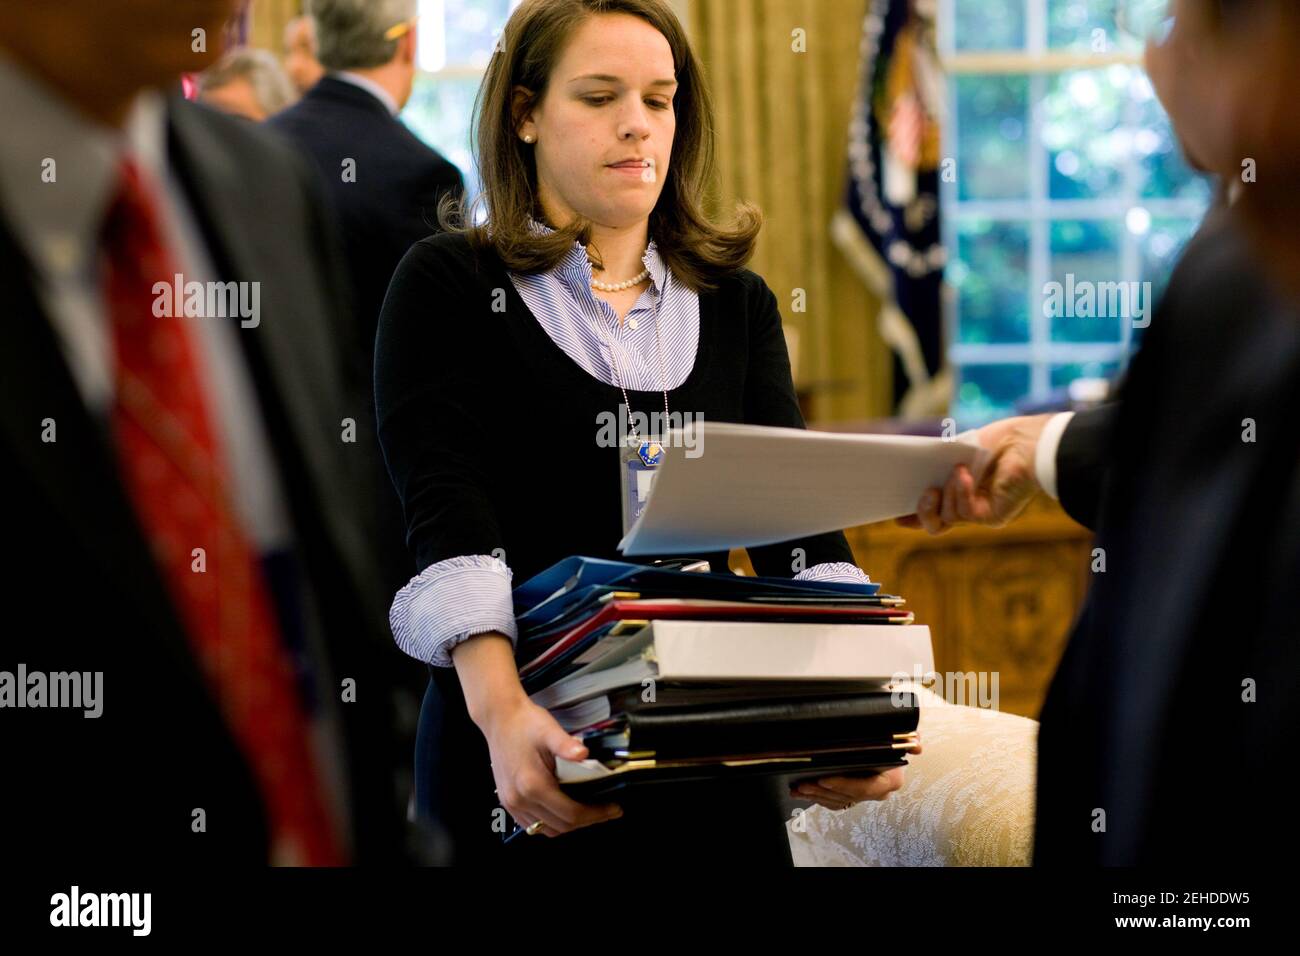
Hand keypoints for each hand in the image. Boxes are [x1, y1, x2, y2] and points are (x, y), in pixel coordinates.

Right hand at [479, 697, 623, 837]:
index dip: (596, 814)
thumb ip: (566, 744)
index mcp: (533, 785)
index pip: (571, 813)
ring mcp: (512, 803)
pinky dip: (551, 822)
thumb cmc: (524, 723)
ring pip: (546, 829)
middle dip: (588, 821)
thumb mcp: (549, 730)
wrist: (500, 718)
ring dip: (569, 824)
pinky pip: (533, 824)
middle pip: (561, 826)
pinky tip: (563, 809)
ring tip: (588, 811)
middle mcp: (520, 799)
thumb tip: (584, 754)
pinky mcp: (508, 802)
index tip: (613, 809)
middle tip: (606, 810)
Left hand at [789, 740, 921, 810]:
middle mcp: (878, 792)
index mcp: (890, 779)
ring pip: (838, 801)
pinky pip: (834, 802)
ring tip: (799, 787)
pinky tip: (801, 792)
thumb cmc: (891, 740)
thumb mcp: (899, 737)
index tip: (825, 779)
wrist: (888, 748)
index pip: (866, 787)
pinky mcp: (853, 797)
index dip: (844, 784)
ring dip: (817, 795)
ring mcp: (865, 796)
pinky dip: (817, 797)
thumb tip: (918, 745)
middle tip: (805, 783)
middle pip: (848, 796)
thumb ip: (909, 738)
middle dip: (824, 791)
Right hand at [896, 414, 1050, 534]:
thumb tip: (915, 480)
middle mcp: (971, 506)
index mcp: (962, 491)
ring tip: (958, 470)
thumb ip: (937, 469)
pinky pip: (964, 513)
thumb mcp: (956, 453)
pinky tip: (964, 474)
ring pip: (946, 518)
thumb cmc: (998, 441)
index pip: (934, 510)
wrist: (1028, 442)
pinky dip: (961, 492)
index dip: (914, 515)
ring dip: (947, 492)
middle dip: (922, 512)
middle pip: (935, 525)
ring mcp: (981, 513)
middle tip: (923, 494)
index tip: (896, 516)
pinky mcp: (992, 516)